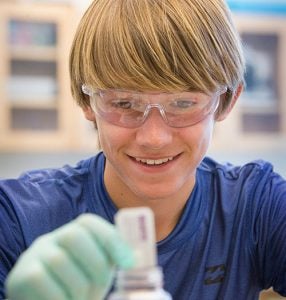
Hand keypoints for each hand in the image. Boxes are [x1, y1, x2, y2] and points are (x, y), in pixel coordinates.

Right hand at [6, 214, 134, 299]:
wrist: (44, 298)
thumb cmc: (78, 281)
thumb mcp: (97, 267)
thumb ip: (114, 257)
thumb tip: (138, 257)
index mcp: (73, 232)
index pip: (90, 222)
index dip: (111, 238)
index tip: (129, 262)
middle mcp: (52, 237)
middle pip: (74, 235)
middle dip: (95, 263)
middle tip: (102, 287)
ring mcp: (35, 254)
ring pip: (61, 261)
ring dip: (79, 287)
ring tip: (83, 299)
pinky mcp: (22, 276)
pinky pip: (46, 284)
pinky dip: (62, 299)